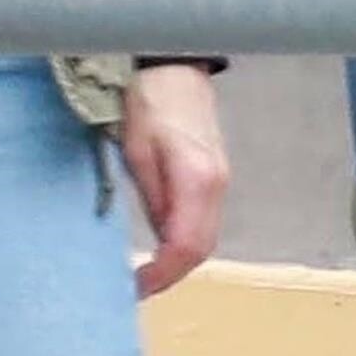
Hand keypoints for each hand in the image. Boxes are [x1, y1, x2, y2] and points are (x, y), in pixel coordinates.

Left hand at [119, 67, 227, 298]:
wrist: (174, 68)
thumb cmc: (150, 103)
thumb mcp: (136, 152)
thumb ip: (151, 198)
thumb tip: (156, 241)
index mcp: (197, 181)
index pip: (186, 247)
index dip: (161, 275)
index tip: (135, 287)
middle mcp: (216, 187)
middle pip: (201, 250)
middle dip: (170, 275)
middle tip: (136, 287)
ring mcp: (220, 183)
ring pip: (204, 240)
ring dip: (177, 262)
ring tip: (145, 274)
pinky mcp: (215, 179)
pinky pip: (203, 223)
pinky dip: (184, 243)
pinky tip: (160, 248)